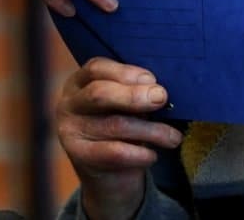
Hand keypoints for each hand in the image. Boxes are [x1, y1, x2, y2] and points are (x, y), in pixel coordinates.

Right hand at [56, 57, 182, 219]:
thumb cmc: (124, 127)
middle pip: (99, 94)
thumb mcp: (127, 105)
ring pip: (115, 124)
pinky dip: (140, 154)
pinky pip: (115, 152)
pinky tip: (154, 155)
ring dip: (152, 130)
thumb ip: (137, 93)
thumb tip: (159, 92)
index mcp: (80, 83)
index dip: (125, 72)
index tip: (152, 79)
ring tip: (173, 137)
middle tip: (161, 98)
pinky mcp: (79, 156)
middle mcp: (69, 104)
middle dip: (135, 96)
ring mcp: (70, 131)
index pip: (96, 68)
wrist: (109, 175)